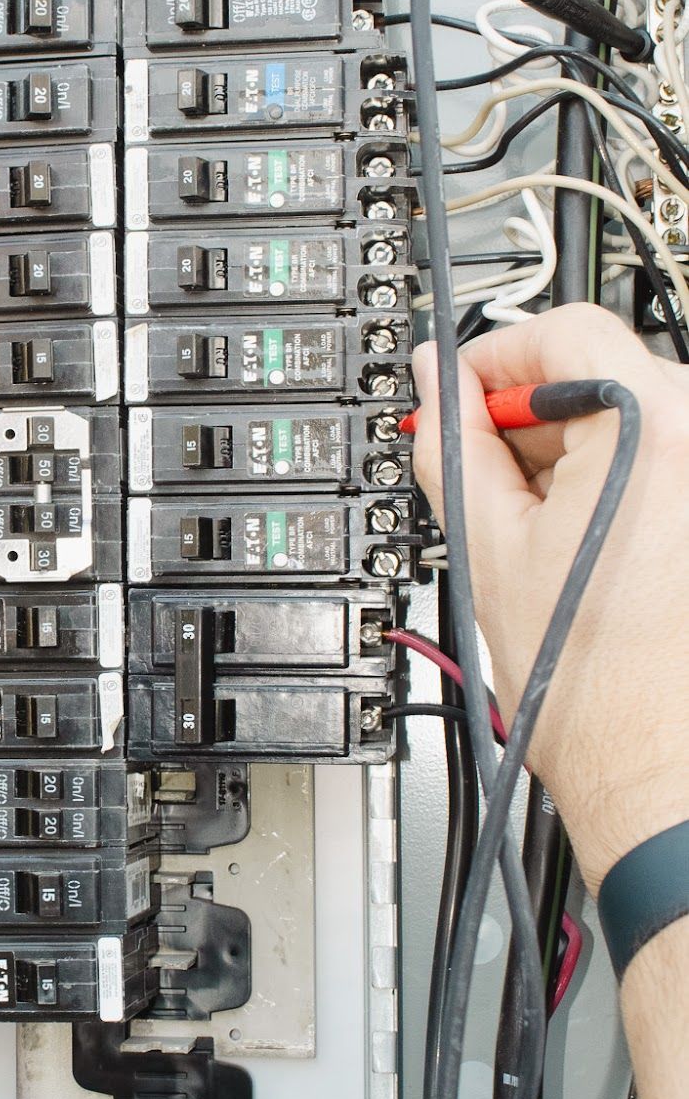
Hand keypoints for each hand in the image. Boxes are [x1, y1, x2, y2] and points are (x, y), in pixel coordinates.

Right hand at [411, 303, 688, 891]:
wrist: (654, 769)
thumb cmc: (590, 683)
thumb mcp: (486, 542)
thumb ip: (453, 441)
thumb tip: (435, 384)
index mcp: (649, 427)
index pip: (564, 330)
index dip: (492, 357)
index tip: (455, 392)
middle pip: (602, 372)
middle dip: (530, 414)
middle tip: (476, 464)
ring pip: (634, 420)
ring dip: (572, 452)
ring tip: (528, 523)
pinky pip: (664, 464)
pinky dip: (616, 483)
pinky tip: (576, 542)